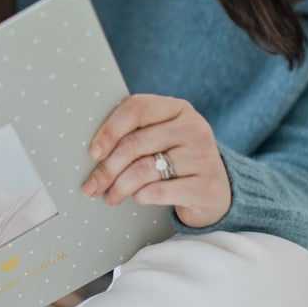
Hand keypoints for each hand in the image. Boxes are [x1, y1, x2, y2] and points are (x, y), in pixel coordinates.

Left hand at [81, 94, 231, 226]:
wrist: (216, 190)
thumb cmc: (176, 161)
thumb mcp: (161, 138)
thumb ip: (134, 134)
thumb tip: (94, 154)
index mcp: (178, 109)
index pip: (136, 109)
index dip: (109, 131)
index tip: (93, 154)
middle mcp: (194, 128)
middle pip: (134, 144)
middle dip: (107, 168)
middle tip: (91, 186)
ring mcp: (203, 156)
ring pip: (144, 169)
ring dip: (120, 186)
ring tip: (110, 197)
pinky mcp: (206, 186)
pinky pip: (159, 191)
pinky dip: (141, 197)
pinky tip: (138, 198)